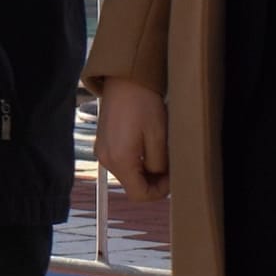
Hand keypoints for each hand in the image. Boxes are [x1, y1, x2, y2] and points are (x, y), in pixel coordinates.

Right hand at [97, 79, 168, 200]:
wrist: (124, 81)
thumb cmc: (142, 105)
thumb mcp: (159, 137)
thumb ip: (159, 164)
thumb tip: (160, 177)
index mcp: (120, 160)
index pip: (139, 194)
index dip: (159, 192)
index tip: (172, 178)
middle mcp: (107, 159)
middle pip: (132, 185)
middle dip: (153, 181)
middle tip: (170, 165)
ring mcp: (103, 151)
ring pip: (128, 174)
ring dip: (145, 170)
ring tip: (160, 152)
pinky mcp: (104, 143)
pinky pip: (121, 161)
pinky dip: (136, 161)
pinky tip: (147, 145)